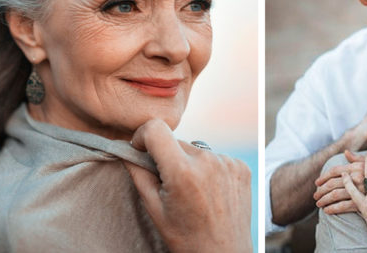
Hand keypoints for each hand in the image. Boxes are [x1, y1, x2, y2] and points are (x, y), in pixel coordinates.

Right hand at [123, 119, 251, 252]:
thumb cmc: (186, 237)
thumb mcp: (154, 207)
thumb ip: (138, 172)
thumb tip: (125, 147)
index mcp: (183, 172)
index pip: (155, 129)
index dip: (142, 136)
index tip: (141, 150)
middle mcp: (208, 161)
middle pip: (175, 141)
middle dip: (167, 157)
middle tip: (169, 184)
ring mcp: (228, 162)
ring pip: (195, 149)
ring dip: (189, 163)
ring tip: (193, 191)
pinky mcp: (241, 166)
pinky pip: (215, 157)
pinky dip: (209, 169)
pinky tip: (210, 191)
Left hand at [313, 150, 363, 213]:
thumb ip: (358, 158)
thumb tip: (345, 153)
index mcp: (357, 167)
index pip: (336, 171)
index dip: (324, 177)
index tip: (317, 182)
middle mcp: (357, 178)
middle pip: (333, 183)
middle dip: (321, 190)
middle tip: (315, 194)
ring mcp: (360, 191)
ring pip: (336, 195)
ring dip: (324, 199)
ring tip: (318, 203)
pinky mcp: (363, 204)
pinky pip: (344, 206)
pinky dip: (333, 208)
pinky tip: (327, 211)